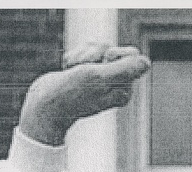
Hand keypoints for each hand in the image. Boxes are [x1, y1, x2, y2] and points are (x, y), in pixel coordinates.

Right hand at [19, 44, 150, 145]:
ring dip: (81, 55)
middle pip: (112, 48)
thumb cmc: (72, 93)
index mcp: (124, 90)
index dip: (113, 54)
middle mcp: (115, 86)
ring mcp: (100, 79)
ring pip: (97, 47)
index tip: (100, 67)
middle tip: (82, 70)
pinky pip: (84, 50)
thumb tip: (146, 63)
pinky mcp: (86, 72)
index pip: (131, 54)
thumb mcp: (99, 78)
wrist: (45, 104)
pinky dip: (73, 57)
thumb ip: (123, 70)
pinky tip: (67, 71)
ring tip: (72, 71)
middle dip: (94, 53)